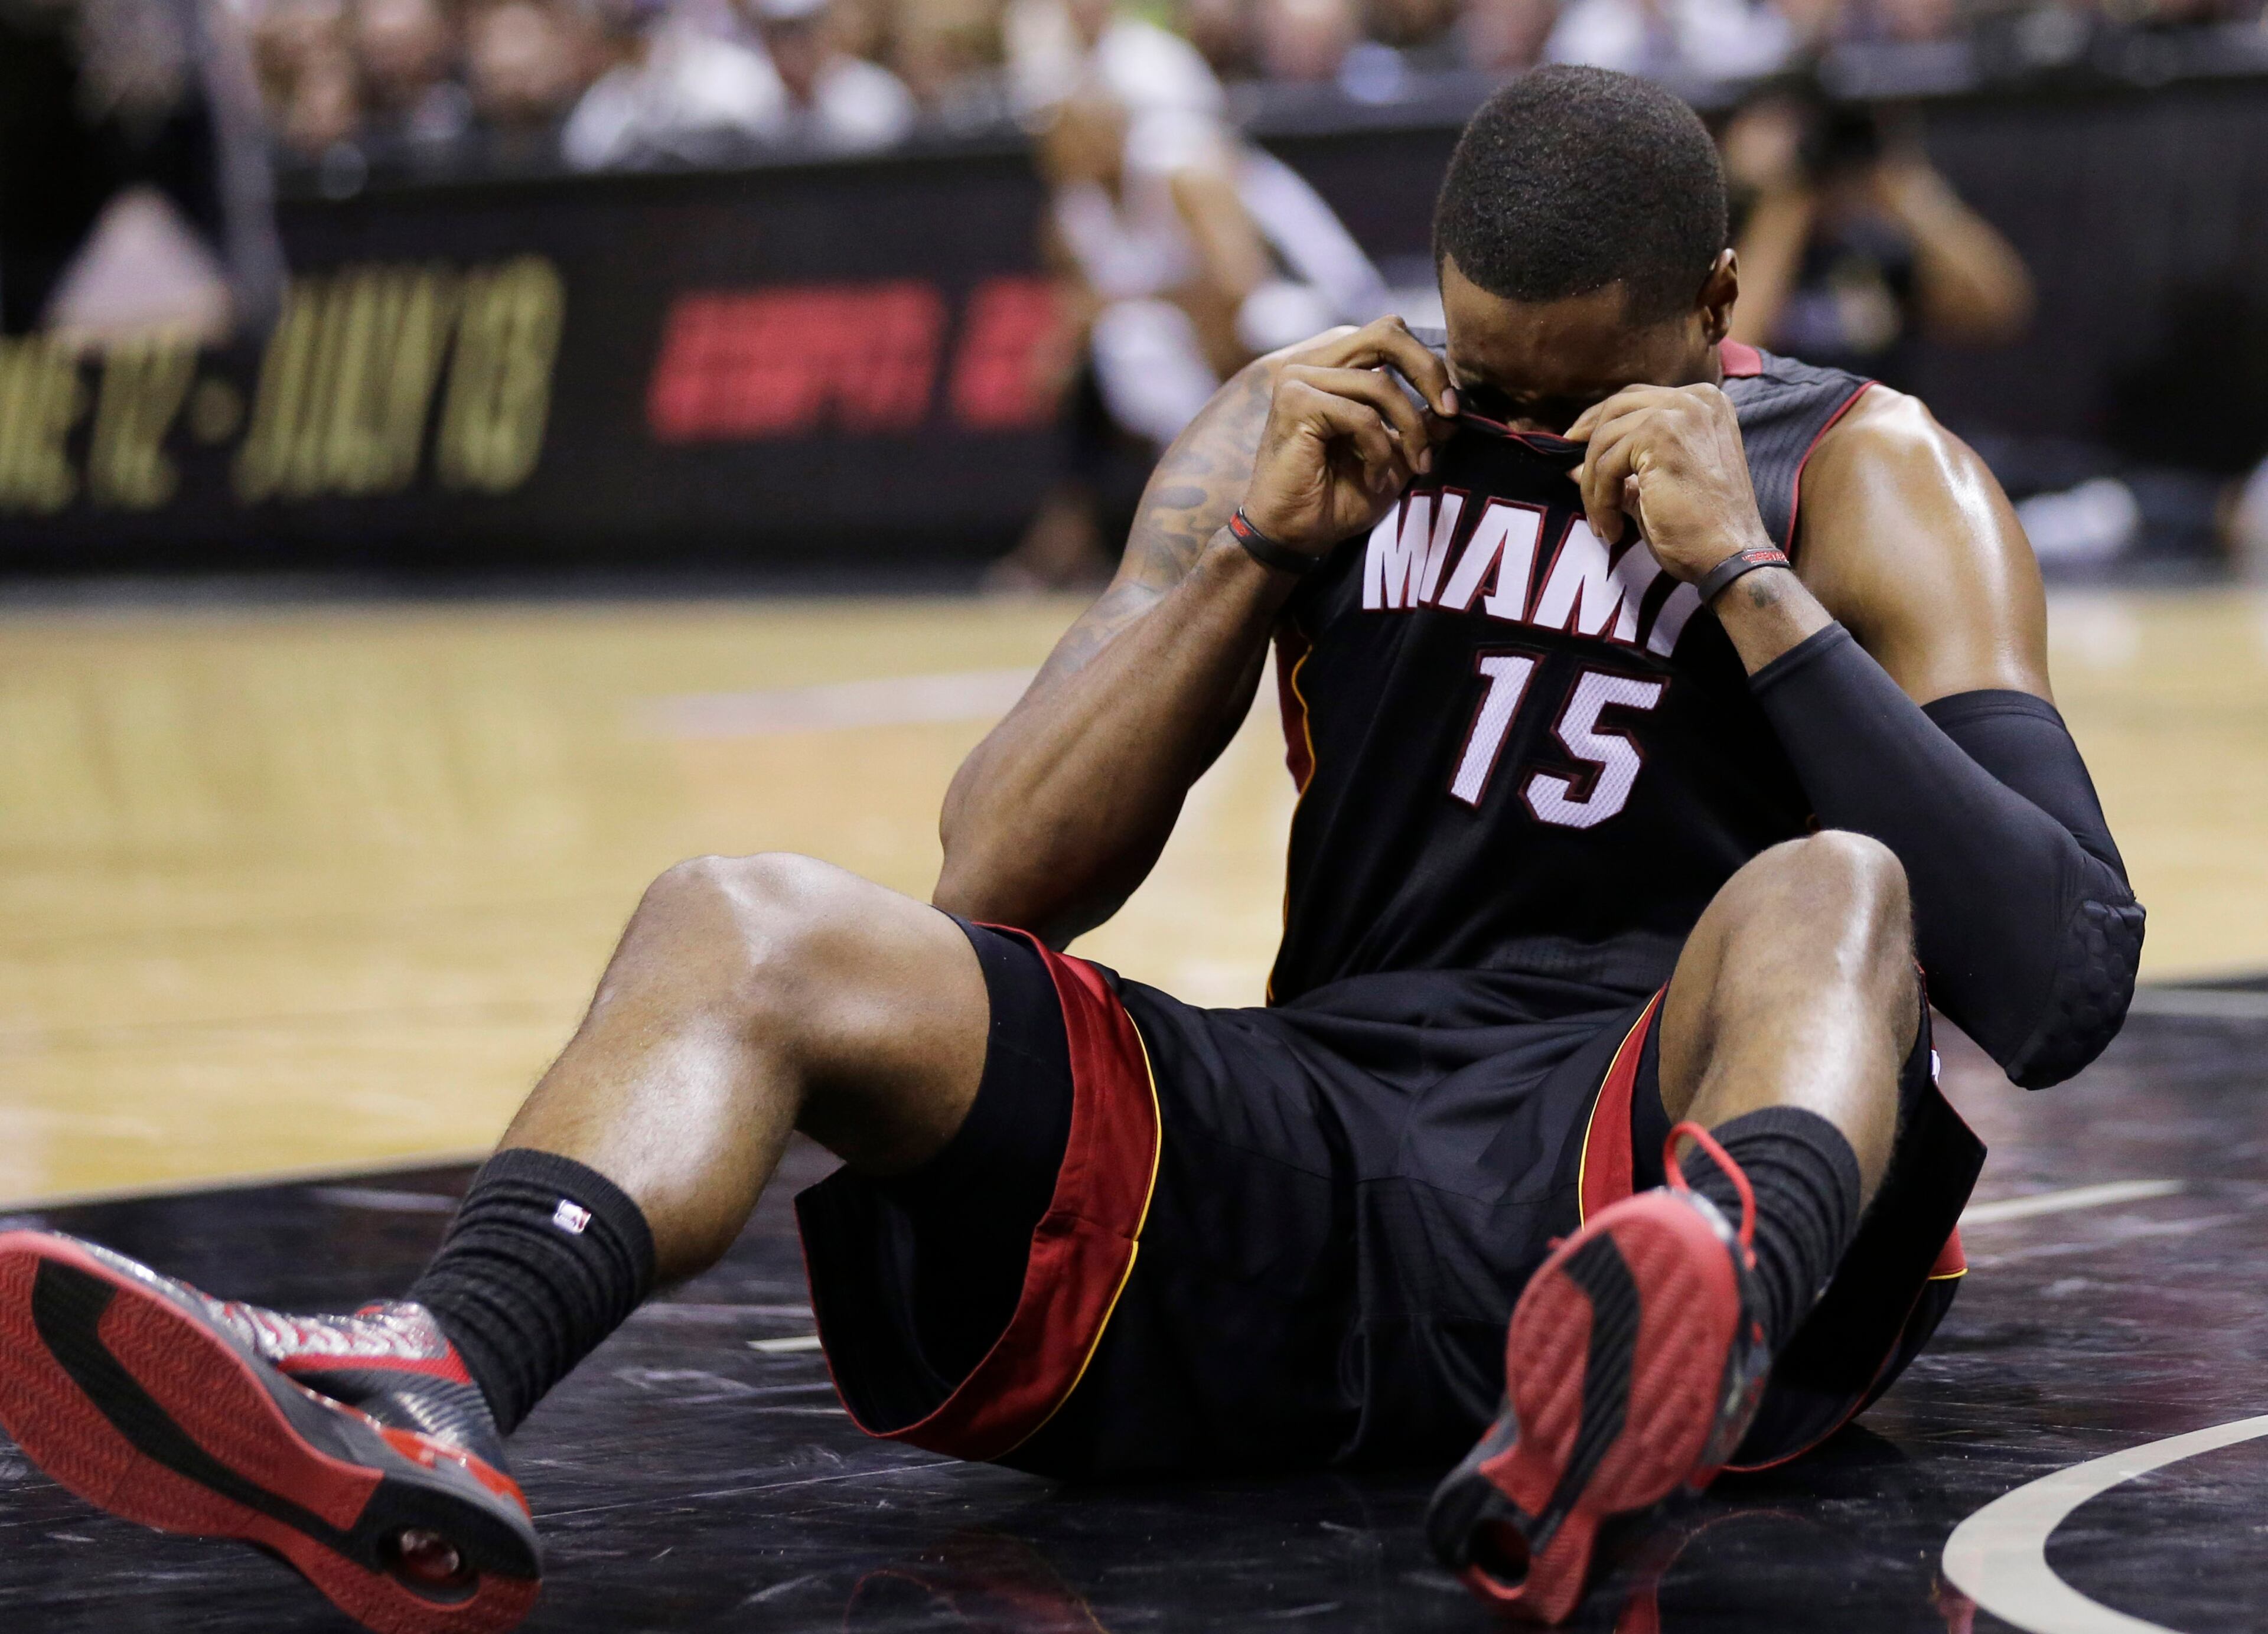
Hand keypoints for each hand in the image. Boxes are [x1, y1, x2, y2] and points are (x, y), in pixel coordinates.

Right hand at [1239, 317, 1459, 556]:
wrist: (1294, 536)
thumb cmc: (1337, 498)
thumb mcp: (1394, 456)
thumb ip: (1419, 425)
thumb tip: (1453, 409)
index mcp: (1333, 366)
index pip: (1390, 333)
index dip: (1428, 364)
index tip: (1450, 409)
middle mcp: (1312, 363)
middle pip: (1387, 333)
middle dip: (1428, 373)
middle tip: (1449, 413)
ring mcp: (1298, 378)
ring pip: (1380, 384)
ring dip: (1409, 429)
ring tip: (1413, 466)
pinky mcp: (1294, 402)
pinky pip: (1361, 416)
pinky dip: (1379, 450)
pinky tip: (1374, 476)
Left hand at [1566, 383, 1775, 583]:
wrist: (1731, 556)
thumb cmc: (1701, 528)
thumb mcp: (1658, 485)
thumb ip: (1623, 468)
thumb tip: (1572, 466)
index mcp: (1704, 402)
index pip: (1636, 399)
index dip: (1600, 423)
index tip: (1577, 448)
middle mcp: (1695, 398)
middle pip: (1616, 408)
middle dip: (1587, 443)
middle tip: (1572, 477)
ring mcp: (1679, 413)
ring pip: (1605, 439)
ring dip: (1593, 485)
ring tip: (1603, 521)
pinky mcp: (1660, 436)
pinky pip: (1606, 464)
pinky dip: (1600, 499)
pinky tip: (1611, 528)